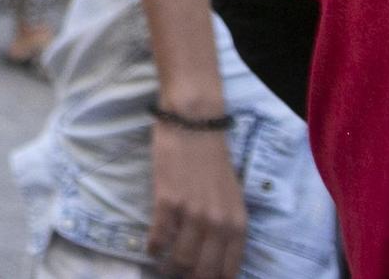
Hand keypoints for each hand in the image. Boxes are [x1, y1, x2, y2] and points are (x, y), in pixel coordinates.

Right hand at [147, 120, 245, 278]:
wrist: (194, 125)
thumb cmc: (213, 160)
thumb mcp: (232, 198)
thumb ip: (226, 227)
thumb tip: (212, 253)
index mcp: (238, 225)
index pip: (228, 271)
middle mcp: (219, 224)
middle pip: (204, 271)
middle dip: (190, 278)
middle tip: (179, 275)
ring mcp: (193, 213)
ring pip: (180, 259)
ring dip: (168, 267)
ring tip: (162, 264)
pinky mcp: (168, 201)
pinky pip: (159, 236)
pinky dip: (153, 246)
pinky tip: (150, 247)